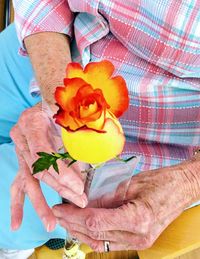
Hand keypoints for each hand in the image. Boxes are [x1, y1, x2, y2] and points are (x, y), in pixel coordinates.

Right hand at [10, 102, 87, 231]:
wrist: (48, 103)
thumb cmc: (61, 109)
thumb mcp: (69, 119)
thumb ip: (74, 142)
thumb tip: (82, 173)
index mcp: (31, 122)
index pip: (43, 153)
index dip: (60, 172)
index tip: (78, 186)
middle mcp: (20, 138)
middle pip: (39, 170)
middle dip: (61, 188)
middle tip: (79, 201)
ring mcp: (19, 151)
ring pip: (28, 181)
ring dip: (41, 203)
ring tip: (51, 223)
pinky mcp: (21, 161)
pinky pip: (18, 184)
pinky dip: (18, 204)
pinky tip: (16, 223)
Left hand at [53, 164, 193, 250]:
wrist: (182, 188)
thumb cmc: (162, 182)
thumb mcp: (131, 184)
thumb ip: (107, 196)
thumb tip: (84, 202)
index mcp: (138, 219)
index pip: (95, 222)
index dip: (74, 216)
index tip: (60, 208)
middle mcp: (138, 236)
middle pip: (95, 234)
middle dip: (72, 223)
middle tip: (58, 213)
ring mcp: (139, 242)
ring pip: (100, 242)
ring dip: (80, 231)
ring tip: (66, 220)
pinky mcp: (138, 241)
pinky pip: (109, 242)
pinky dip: (94, 235)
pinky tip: (83, 227)